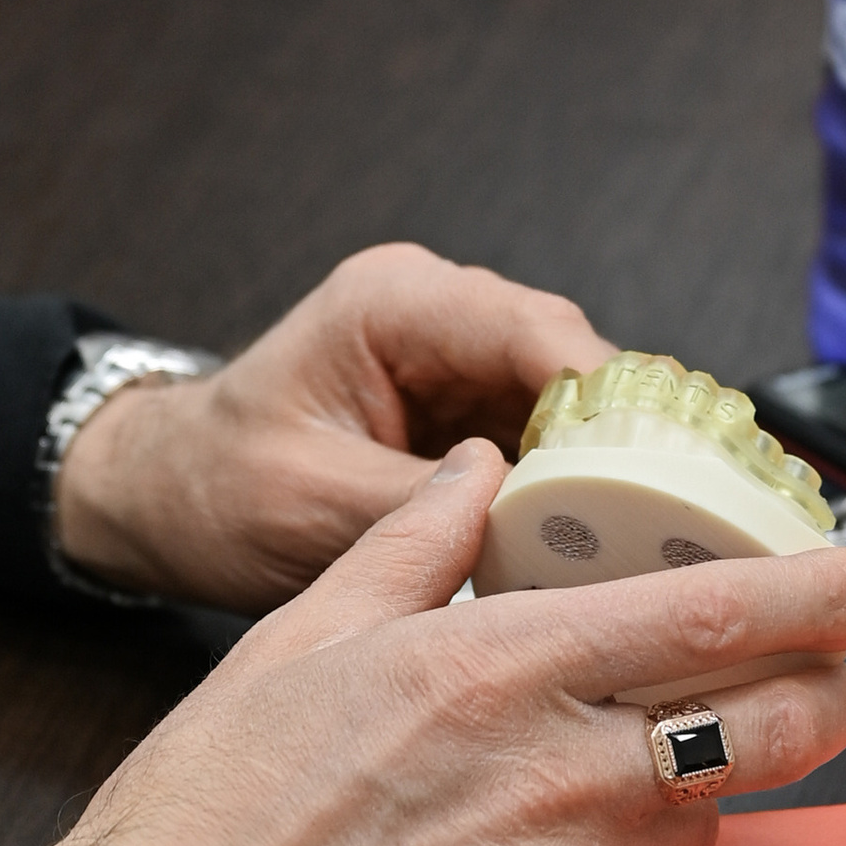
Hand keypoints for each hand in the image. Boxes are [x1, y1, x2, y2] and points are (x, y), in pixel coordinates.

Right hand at [44, 441, 845, 845]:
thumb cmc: (210, 813)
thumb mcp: (302, 635)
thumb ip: (412, 542)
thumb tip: (475, 473)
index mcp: (497, 671)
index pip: (712, 616)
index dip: (819, 593)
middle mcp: (553, 776)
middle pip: (769, 729)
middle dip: (828, 692)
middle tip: (828, 669)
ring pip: (711, 813)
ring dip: (719, 775)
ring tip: (668, 743)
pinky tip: (575, 836)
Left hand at [55, 244, 618, 607]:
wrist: (160, 494)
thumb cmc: (208, 486)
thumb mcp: (310, 505)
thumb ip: (421, 508)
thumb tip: (535, 530)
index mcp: (395, 303)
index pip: (536, 333)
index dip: (612, 399)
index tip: (669, 466)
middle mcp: (438, 313)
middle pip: (572, 363)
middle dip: (628, 438)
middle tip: (685, 516)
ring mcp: (457, 358)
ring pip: (572, 404)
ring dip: (608, 468)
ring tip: (662, 537)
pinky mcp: (465, 408)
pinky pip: (546, 440)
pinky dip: (576, 489)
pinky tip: (606, 543)